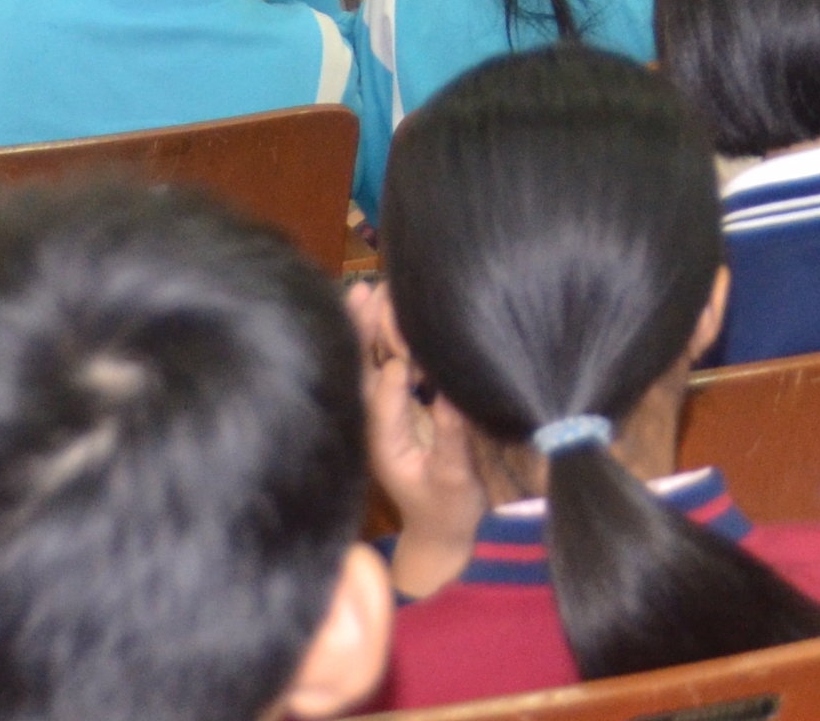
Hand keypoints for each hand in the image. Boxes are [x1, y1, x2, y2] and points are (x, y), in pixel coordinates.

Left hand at [350, 280, 481, 593]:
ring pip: (368, 363)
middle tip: (373, 289)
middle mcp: (376, 422)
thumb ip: (452, 439)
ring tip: (368, 288)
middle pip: (364, 369)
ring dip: (368, 327)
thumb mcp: (455, 480)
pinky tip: (380, 307)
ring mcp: (382, 413)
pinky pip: (380, 366)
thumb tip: (451, 395)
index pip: (384, 389)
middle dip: (368, 330)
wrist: (437, 531)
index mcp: (385, 440)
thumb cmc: (448, 509)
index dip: (393, 356)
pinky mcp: (394, 406)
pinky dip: (378, 337)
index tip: (402, 321)